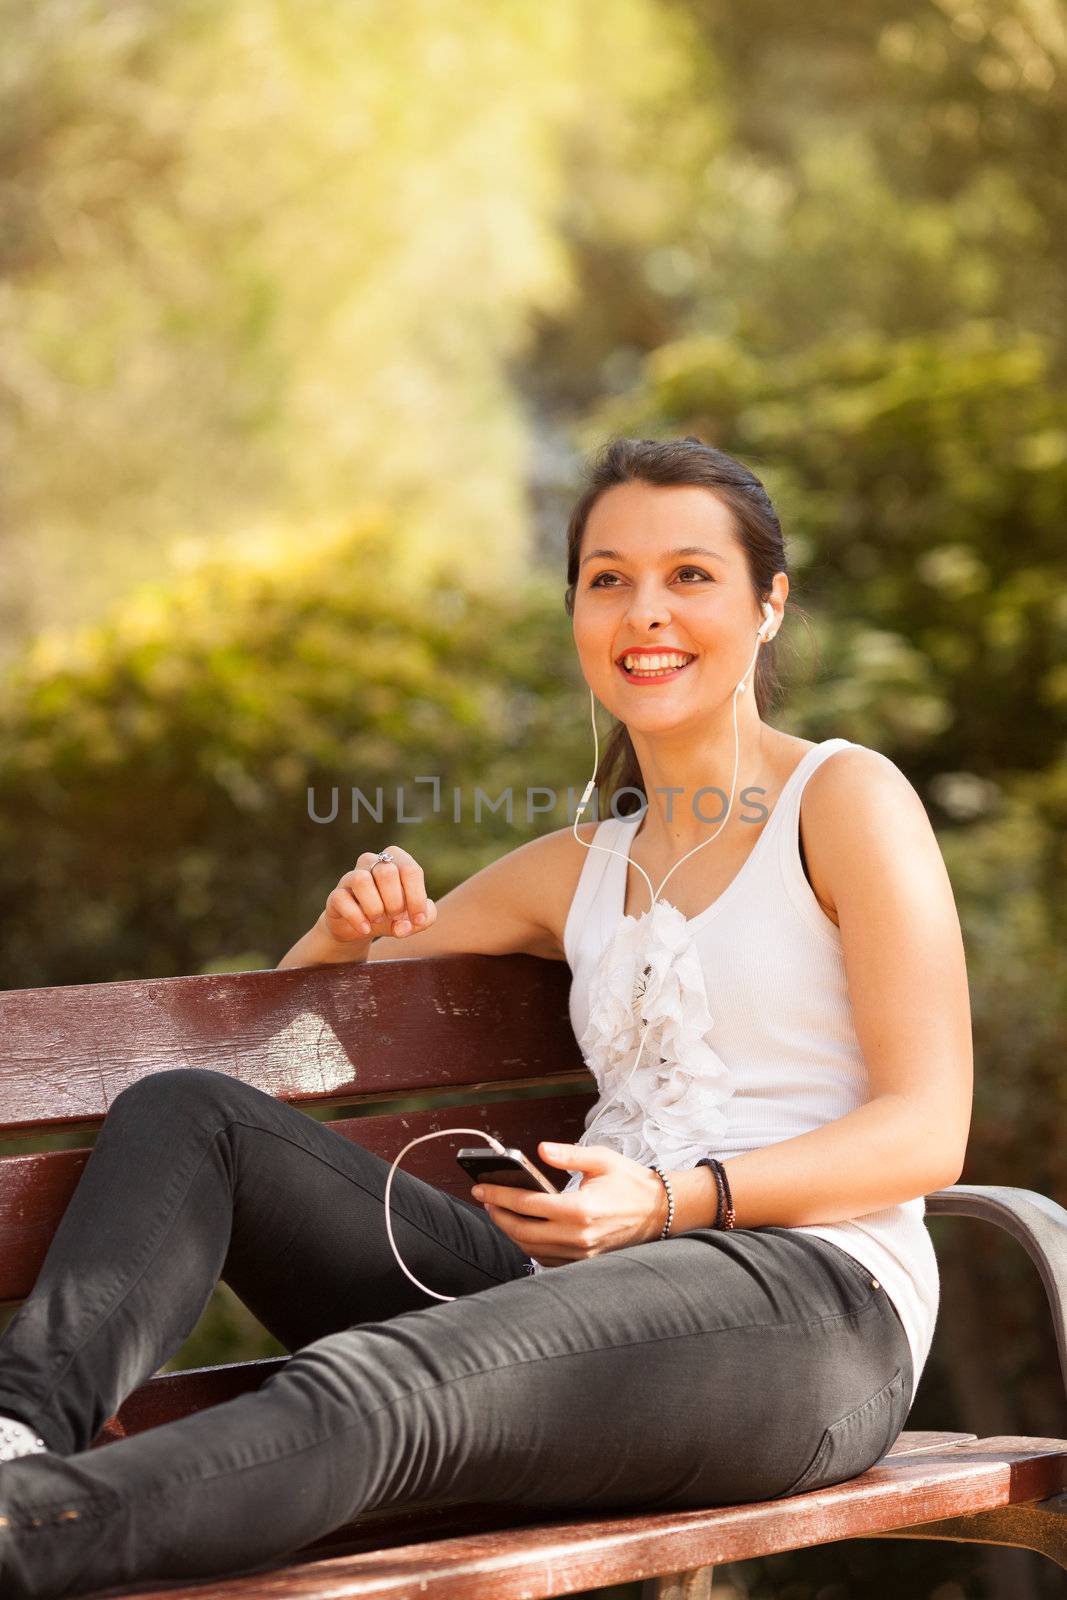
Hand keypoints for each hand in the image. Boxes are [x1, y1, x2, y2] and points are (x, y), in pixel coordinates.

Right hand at [321, 846, 436, 944]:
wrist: (363, 928)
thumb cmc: (393, 915)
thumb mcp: (416, 918)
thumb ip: (425, 918)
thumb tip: (404, 926)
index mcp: (396, 860)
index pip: (410, 870)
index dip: (417, 898)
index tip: (417, 919)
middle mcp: (372, 862)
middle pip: (387, 872)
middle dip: (395, 902)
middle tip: (395, 917)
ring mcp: (351, 876)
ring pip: (361, 880)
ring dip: (375, 907)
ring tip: (378, 920)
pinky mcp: (336, 894)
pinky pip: (342, 899)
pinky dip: (357, 918)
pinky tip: (365, 929)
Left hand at [471, 1141, 668, 1268]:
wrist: (660, 1211)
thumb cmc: (630, 1183)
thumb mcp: (601, 1159)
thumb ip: (568, 1155)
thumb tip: (540, 1150)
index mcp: (580, 1209)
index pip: (527, 1203)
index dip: (499, 1194)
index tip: (480, 1187)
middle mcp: (578, 1236)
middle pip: (522, 1231)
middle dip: (498, 1214)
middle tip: (485, 1199)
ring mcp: (581, 1254)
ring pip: (531, 1249)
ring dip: (511, 1231)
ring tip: (500, 1212)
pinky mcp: (584, 1262)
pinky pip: (547, 1259)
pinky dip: (529, 1246)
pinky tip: (523, 1229)